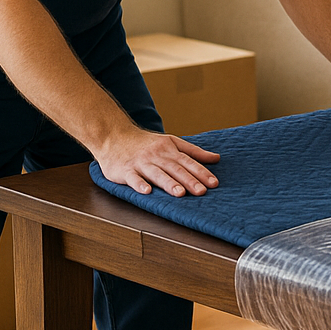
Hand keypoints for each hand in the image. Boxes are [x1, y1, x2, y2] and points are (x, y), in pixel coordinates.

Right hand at [95, 129, 220, 196]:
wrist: (114, 136)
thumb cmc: (146, 143)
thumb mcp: (171, 142)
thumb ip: (193, 151)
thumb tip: (216, 158)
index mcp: (169, 149)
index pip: (188, 162)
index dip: (201, 172)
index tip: (214, 183)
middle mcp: (156, 156)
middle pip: (175, 169)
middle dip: (189, 180)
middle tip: (202, 191)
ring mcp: (140, 163)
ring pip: (157, 174)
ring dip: (169, 183)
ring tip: (180, 193)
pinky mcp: (125, 170)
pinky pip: (133, 178)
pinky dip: (139, 184)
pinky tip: (147, 192)